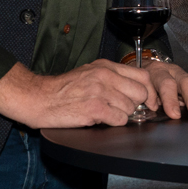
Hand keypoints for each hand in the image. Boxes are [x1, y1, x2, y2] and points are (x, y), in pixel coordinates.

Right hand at [0, 59, 156, 127]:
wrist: (38, 98)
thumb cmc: (63, 89)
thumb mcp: (90, 72)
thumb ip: (112, 77)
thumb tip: (135, 89)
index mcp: (106, 66)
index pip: (143, 76)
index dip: (149, 91)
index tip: (149, 101)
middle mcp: (105, 76)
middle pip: (141, 93)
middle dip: (135, 104)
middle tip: (121, 109)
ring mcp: (100, 91)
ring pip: (130, 108)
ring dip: (121, 115)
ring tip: (104, 113)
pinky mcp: (94, 108)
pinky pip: (119, 119)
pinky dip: (113, 122)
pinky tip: (100, 119)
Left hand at [145, 59, 187, 119]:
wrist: (147, 69)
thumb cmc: (144, 82)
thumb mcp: (140, 87)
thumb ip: (146, 96)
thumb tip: (154, 108)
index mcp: (158, 73)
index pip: (166, 84)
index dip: (171, 99)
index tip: (175, 115)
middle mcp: (174, 71)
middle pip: (187, 82)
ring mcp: (186, 75)